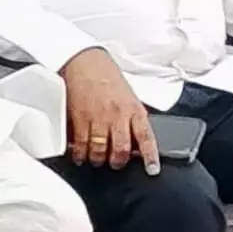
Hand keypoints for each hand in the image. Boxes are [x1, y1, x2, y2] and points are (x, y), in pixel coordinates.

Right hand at [58, 51, 159, 171]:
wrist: (86, 62)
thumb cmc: (108, 78)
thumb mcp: (129, 96)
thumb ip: (134, 118)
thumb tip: (136, 140)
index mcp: (134, 109)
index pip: (146, 137)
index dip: (150, 156)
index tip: (152, 169)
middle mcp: (117, 115)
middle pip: (121, 149)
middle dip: (118, 162)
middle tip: (115, 163)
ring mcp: (98, 118)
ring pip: (100, 150)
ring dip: (98, 160)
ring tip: (97, 159)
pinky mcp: (80, 118)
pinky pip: (81, 144)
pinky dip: (81, 154)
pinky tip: (81, 155)